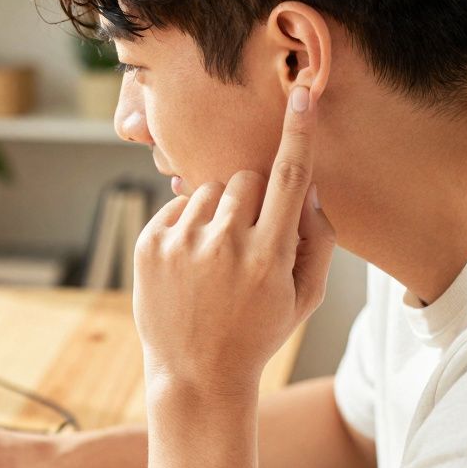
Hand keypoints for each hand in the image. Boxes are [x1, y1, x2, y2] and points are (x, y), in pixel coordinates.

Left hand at [133, 84, 334, 396]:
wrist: (196, 375)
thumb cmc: (259, 332)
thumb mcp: (305, 297)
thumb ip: (318, 239)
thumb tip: (308, 184)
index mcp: (270, 256)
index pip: (290, 178)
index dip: (299, 132)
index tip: (303, 92)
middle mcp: (224, 245)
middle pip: (246, 179)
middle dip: (253, 199)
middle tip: (250, 240)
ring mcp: (181, 244)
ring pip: (209, 190)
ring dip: (218, 213)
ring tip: (216, 260)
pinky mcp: (148, 245)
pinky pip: (176, 207)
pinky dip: (187, 226)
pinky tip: (191, 265)